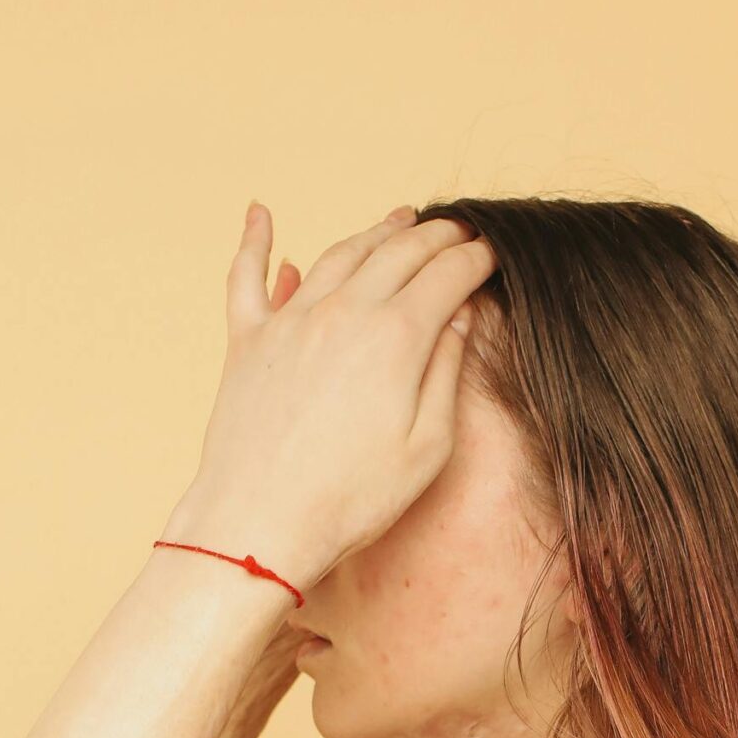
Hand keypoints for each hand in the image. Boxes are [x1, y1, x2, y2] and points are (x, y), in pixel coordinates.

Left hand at [169, 200, 496, 588]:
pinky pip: (247, 277)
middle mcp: (343, 312)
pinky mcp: (247, 341)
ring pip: (339, 253)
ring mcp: (290, 321)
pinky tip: (260, 213)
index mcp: (396, 337)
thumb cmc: (351, 499)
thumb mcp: (427, 447)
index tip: (491, 256)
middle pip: (397, 252)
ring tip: (399, 220)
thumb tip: (458, 318)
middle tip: (457, 232)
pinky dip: (255, 241)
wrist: (260, 524)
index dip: (475, 260)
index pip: (447, 275)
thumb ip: (445, 372)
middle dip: (435, 236)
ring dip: (375, 231)